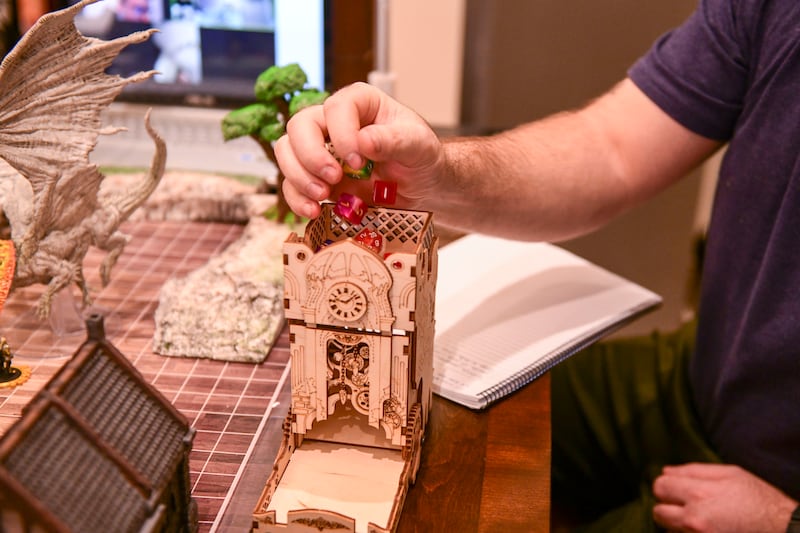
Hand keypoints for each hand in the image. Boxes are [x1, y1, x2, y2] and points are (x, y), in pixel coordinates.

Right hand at [275, 82, 445, 218]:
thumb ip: (395, 140)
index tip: (359, 162)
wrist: (423, 190)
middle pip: (299, 126)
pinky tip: (313, 211)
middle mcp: (334, 123)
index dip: (341, 134)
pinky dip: (297, 199)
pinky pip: (291, 184)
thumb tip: (363, 141)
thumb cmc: (422, 159)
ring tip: (322, 196)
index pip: (336, 107)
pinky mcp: (317, 178)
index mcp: (360, 103)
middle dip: (310, 155)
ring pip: (286, 152)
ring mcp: (322, 151)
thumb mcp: (419, 146)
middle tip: (333, 179)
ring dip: (298, 176)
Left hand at [652, 463, 796, 532]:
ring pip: (668, 531)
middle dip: (668, 508)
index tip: (679, 490)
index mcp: (699, 494)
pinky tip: (705, 531)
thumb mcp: (732, 475)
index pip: (660, 486)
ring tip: (701, 523)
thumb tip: (666, 470)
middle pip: (658, 511)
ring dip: (677, 526)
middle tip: (687, 508)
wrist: (784, 531)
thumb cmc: (760, 501)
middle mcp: (694, 519)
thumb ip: (695, 471)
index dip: (669, 487)